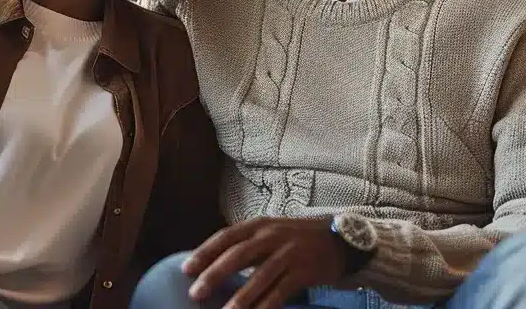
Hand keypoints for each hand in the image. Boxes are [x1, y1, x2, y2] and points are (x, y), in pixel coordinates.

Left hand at [182, 217, 347, 308]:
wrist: (339, 240)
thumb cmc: (297, 238)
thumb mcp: (271, 231)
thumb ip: (247, 244)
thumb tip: (214, 264)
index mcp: (259, 225)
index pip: (226, 237)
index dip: (204, 253)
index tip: (185, 269)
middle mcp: (272, 237)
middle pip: (237, 256)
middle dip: (214, 275)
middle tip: (196, 293)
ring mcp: (289, 254)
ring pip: (259, 278)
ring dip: (239, 298)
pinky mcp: (303, 272)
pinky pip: (280, 292)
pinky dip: (266, 306)